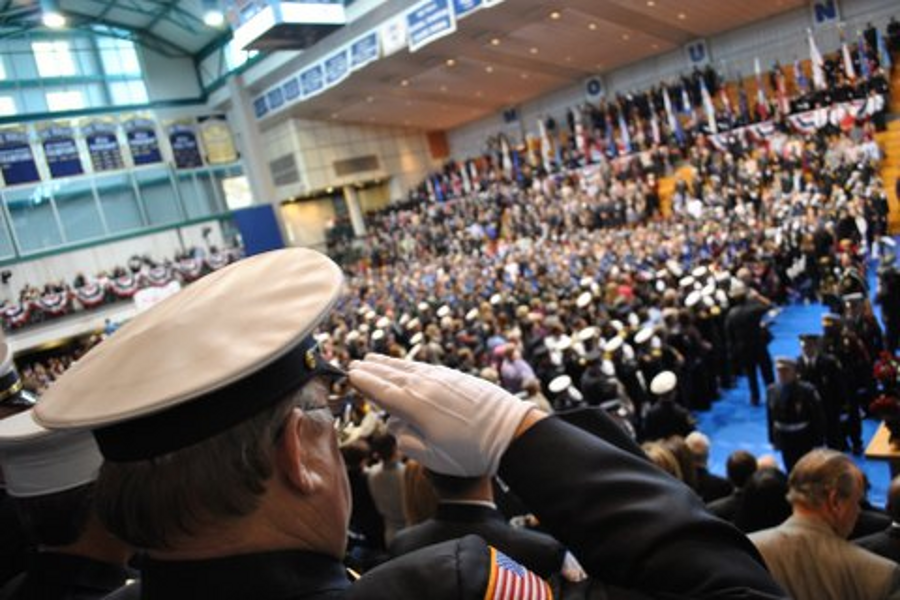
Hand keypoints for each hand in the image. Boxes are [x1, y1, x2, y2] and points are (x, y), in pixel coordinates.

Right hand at [348, 354, 538, 475]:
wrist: (511, 432)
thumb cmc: (471, 452)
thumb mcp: (432, 457)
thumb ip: (406, 440)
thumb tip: (395, 423)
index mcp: (414, 406)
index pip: (380, 391)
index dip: (363, 383)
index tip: (349, 376)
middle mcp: (424, 386)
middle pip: (390, 375)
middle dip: (371, 370)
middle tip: (354, 365)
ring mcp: (441, 378)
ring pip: (406, 367)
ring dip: (387, 364)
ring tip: (372, 358)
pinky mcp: (455, 376)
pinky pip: (423, 366)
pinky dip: (408, 364)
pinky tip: (405, 365)